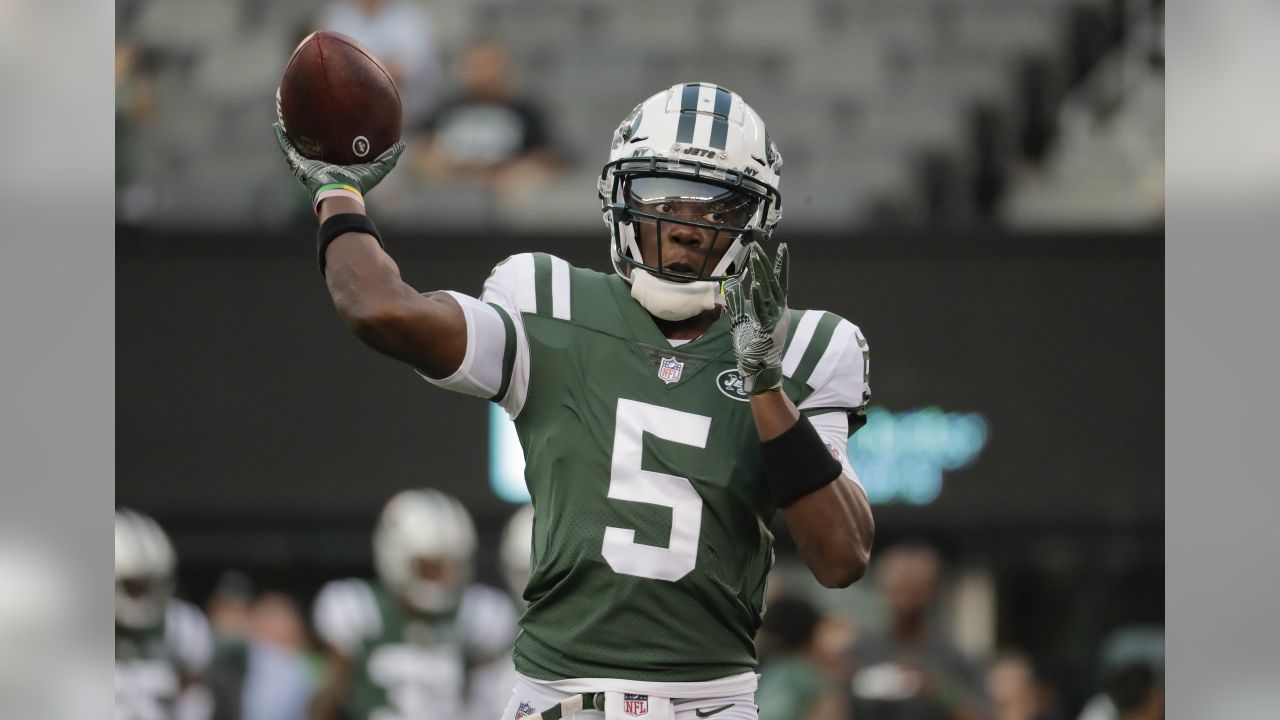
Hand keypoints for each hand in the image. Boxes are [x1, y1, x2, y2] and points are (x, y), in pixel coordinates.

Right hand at [272, 122, 404, 202]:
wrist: (340, 194)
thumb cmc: (357, 185)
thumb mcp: (377, 169)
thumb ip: (389, 157)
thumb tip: (402, 145)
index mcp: (336, 164)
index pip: (332, 149)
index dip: (331, 139)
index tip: (331, 124)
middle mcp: (320, 164)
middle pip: (312, 145)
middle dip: (309, 134)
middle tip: (307, 117)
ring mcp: (307, 164)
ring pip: (295, 145)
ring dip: (289, 132)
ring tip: (283, 116)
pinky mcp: (297, 164)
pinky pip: (287, 148)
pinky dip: (280, 137)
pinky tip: (276, 125)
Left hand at [724, 242, 789, 393]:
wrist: (759, 368)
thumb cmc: (752, 345)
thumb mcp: (742, 319)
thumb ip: (737, 301)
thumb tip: (731, 283)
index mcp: (778, 308)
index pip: (781, 282)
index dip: (782, 265)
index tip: (784, 247)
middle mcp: (780, 311)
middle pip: (773, 282)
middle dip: (765, 264)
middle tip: (757, 248)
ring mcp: (776, 320)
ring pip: (769, 292)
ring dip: (761, 274)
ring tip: (755, 258)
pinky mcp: (768, 329)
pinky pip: (763, 310)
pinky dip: (758, 297)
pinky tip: (754, 284)